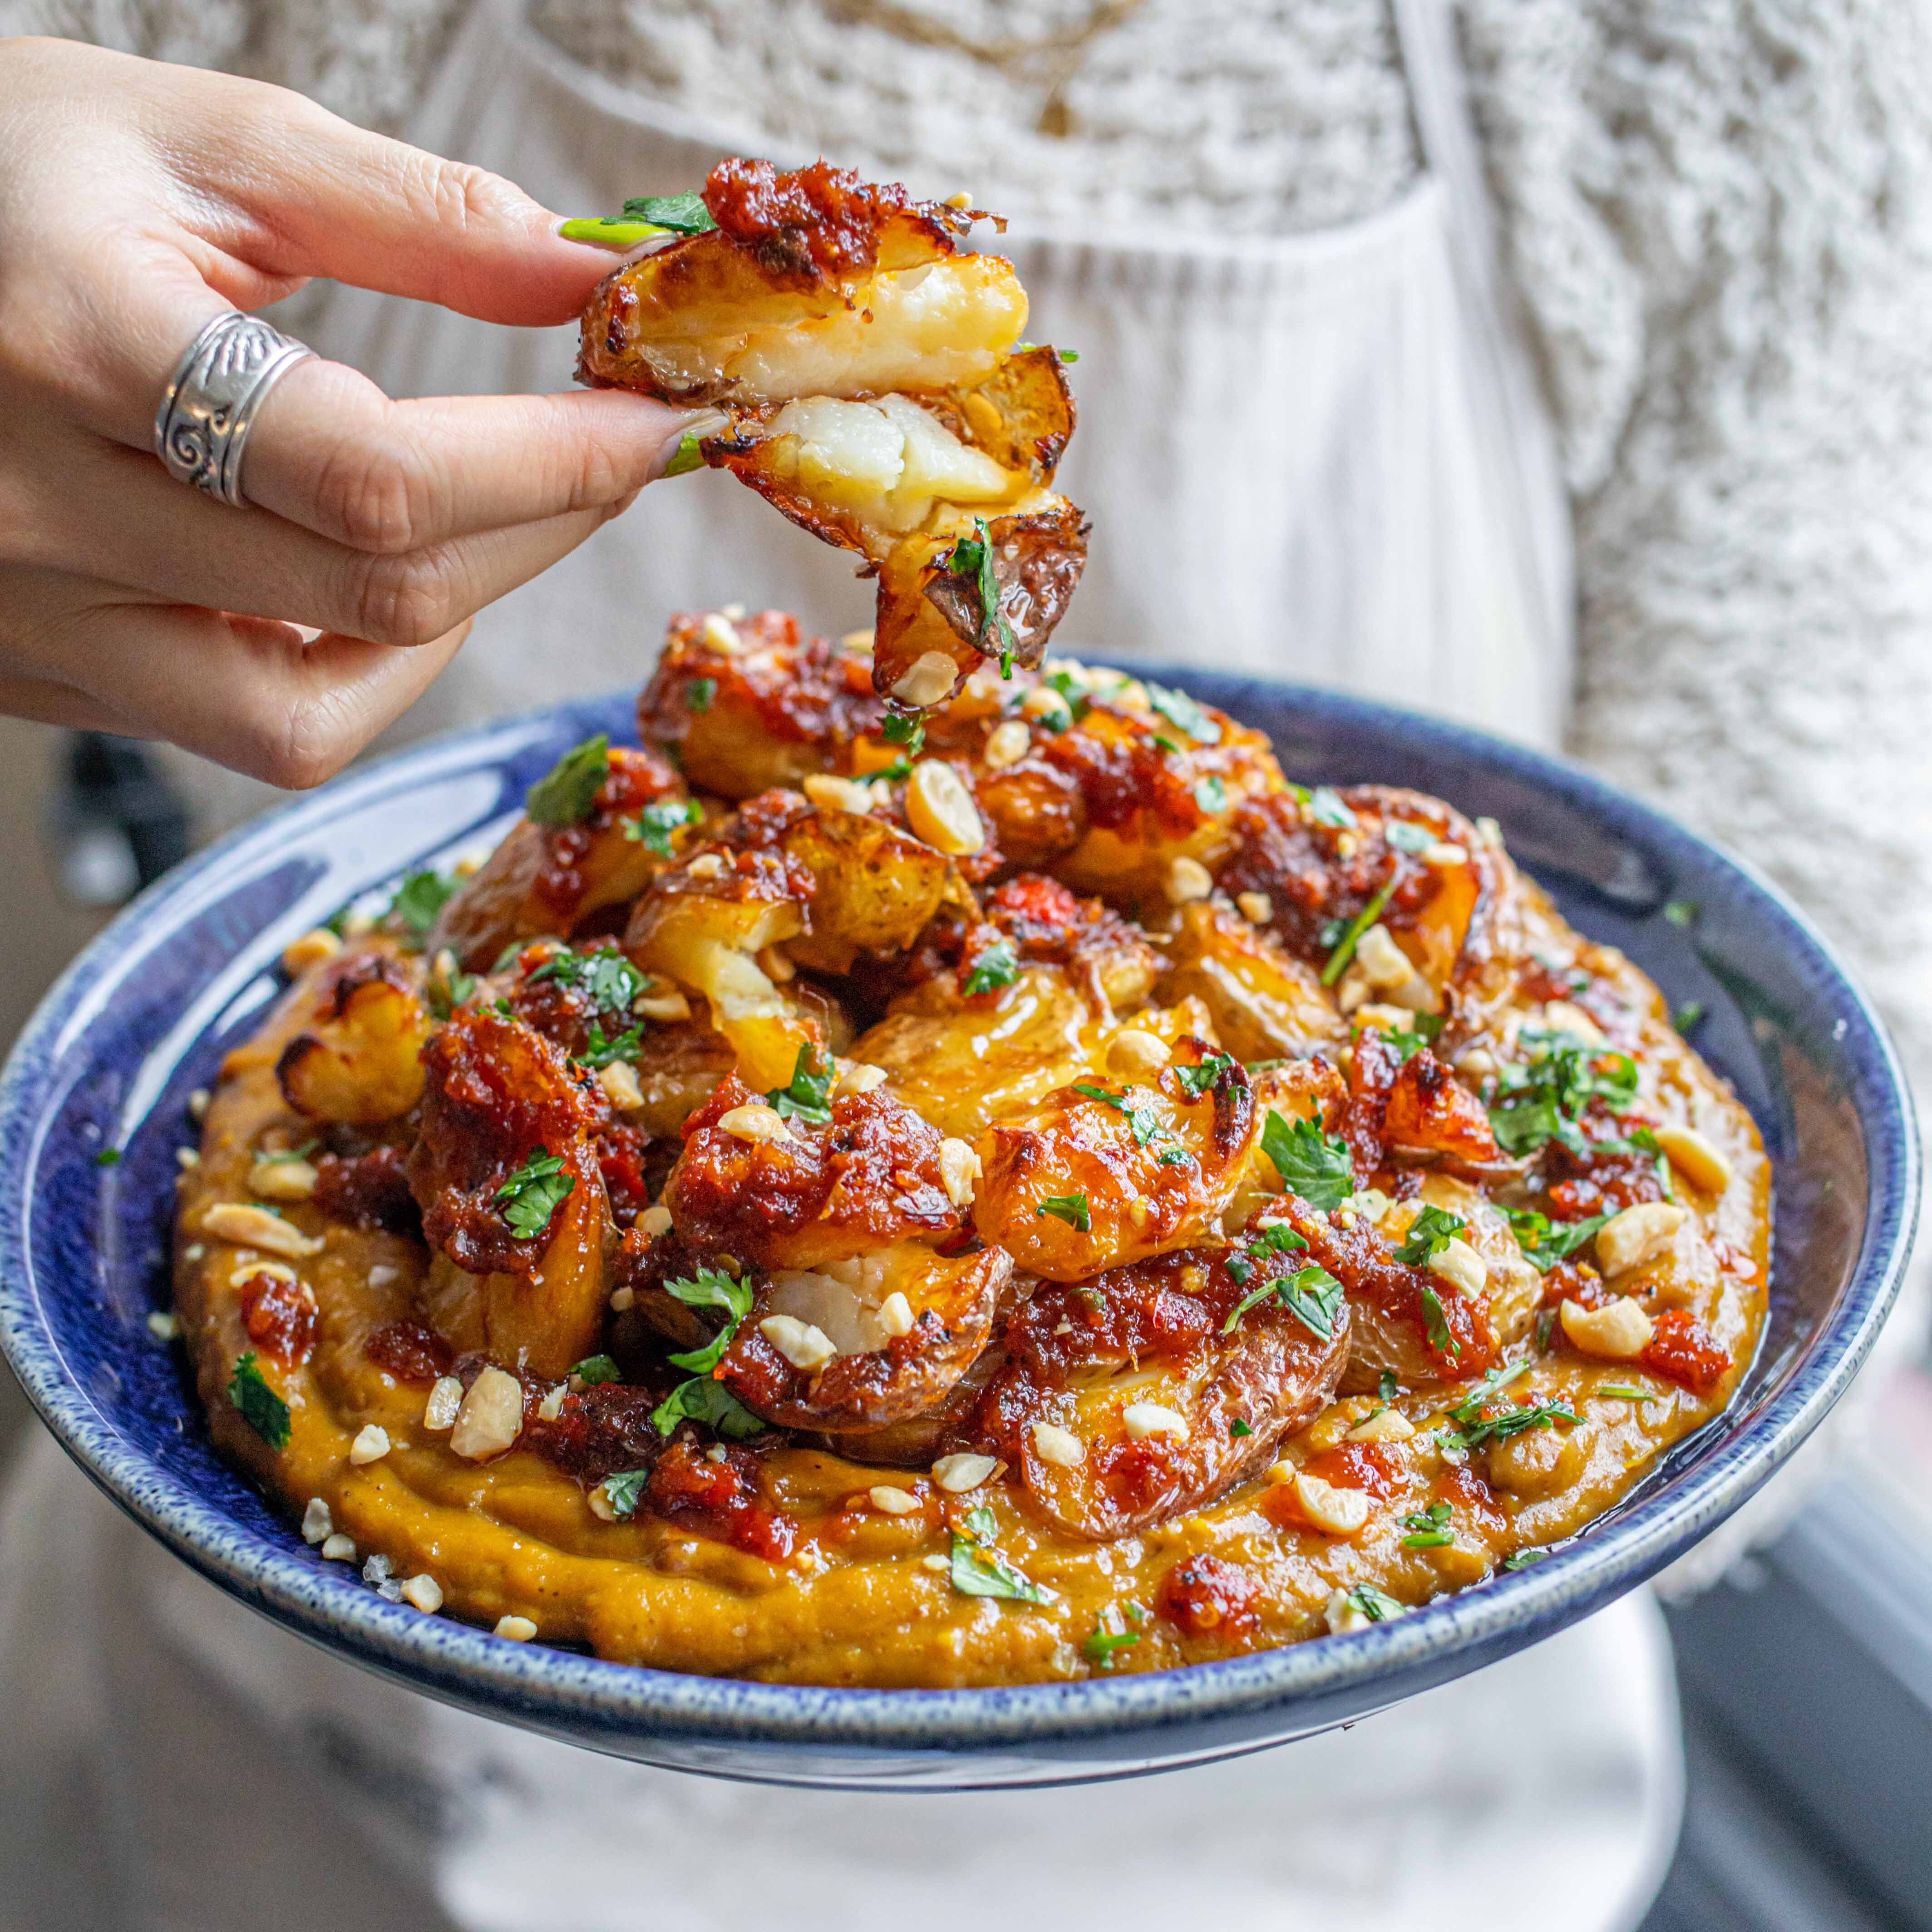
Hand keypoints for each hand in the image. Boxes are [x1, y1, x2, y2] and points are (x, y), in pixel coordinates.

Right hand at [0, 37, 694, 784]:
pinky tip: (359, 574)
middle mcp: (38, 509)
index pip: (377, 471)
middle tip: (602, 455)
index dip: (553, 462)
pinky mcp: (39, 673)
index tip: (650, 423)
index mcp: (73, 344)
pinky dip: (345, 666)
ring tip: (478, 518)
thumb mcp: (192, 141)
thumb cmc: (3, 172)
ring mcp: (30, 616)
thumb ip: (404, 213)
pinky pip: (242, 728)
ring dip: (443, 623)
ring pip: (306, 716)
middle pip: (374, 591)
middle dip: (540, 529)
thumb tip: (582, 281)